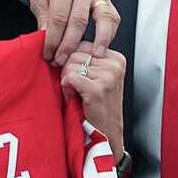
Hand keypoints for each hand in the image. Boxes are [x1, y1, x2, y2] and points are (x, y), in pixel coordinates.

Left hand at [25, 0, 118, 63]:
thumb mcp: (37, 0)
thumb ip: (43, 19)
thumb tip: (45, 41)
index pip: (59, 18)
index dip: (53, 39)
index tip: (48, 54)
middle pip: (79, 21)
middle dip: (70, 44)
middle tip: (62, 60)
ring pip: (103, 18)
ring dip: (99, 40)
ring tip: (93, 56)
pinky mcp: (106, 0)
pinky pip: (112, 18)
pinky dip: (109, 33)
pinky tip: (102, 47)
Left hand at [61, 47, 127, 162]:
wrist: (105, 132)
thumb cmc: (97, 106)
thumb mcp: (96, 77)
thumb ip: (85, 60)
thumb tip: (61, 48)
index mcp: (116, 59)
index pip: (83, 45)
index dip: (74, 61)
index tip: (79, 77)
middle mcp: (115, 65)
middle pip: (75, 54)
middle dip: (68, 71)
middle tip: (76, 88)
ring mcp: (108, 76)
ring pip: (70, 66)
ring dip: (68, 82)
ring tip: (78, 95)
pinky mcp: (98, 89)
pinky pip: (70, 78)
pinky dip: (67, 89)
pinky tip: (75, 98)